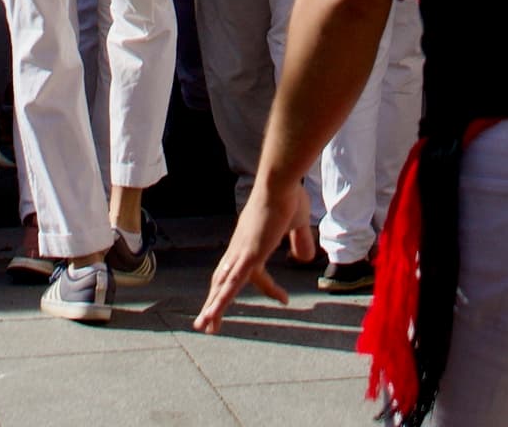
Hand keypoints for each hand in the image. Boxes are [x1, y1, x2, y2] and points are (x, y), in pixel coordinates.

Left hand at [191, 178, 301, 332]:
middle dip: (217, 302)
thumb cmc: (288, 194)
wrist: (279, 180)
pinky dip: (221, 299)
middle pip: (225, 281)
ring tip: (203, 327)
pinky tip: (212, 313)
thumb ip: (299, 240)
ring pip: (224, 286)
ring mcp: (242, 252)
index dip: (269, 288)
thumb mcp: (298, 222)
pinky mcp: (248, 255)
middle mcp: (240, 249)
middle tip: (207, 322)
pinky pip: (232, 283)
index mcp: (250, 242)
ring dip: (213, 307)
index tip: (285, 300)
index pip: (254, 273)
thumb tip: (304, 258)